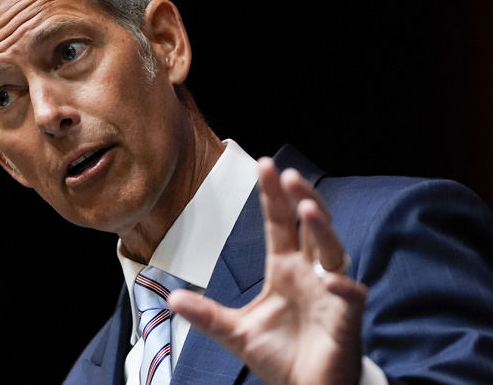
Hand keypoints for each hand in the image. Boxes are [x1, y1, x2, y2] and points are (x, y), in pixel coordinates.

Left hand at [168, 157, 367, 384]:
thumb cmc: (279, 356)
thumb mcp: (235, 332)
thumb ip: (207, 314)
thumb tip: (172, 297)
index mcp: (285, 269)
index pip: (279, 224)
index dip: (273, 196)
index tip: (265, 165)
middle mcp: (309, 273)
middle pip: (310, 226)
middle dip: (301, 198)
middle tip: (287, 174)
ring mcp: (330, 292)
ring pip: (333, 251)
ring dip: (322, 229)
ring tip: (306, 208)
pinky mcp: (346, 318)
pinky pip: (350, 295)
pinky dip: (342, 286)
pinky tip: (328, 278)